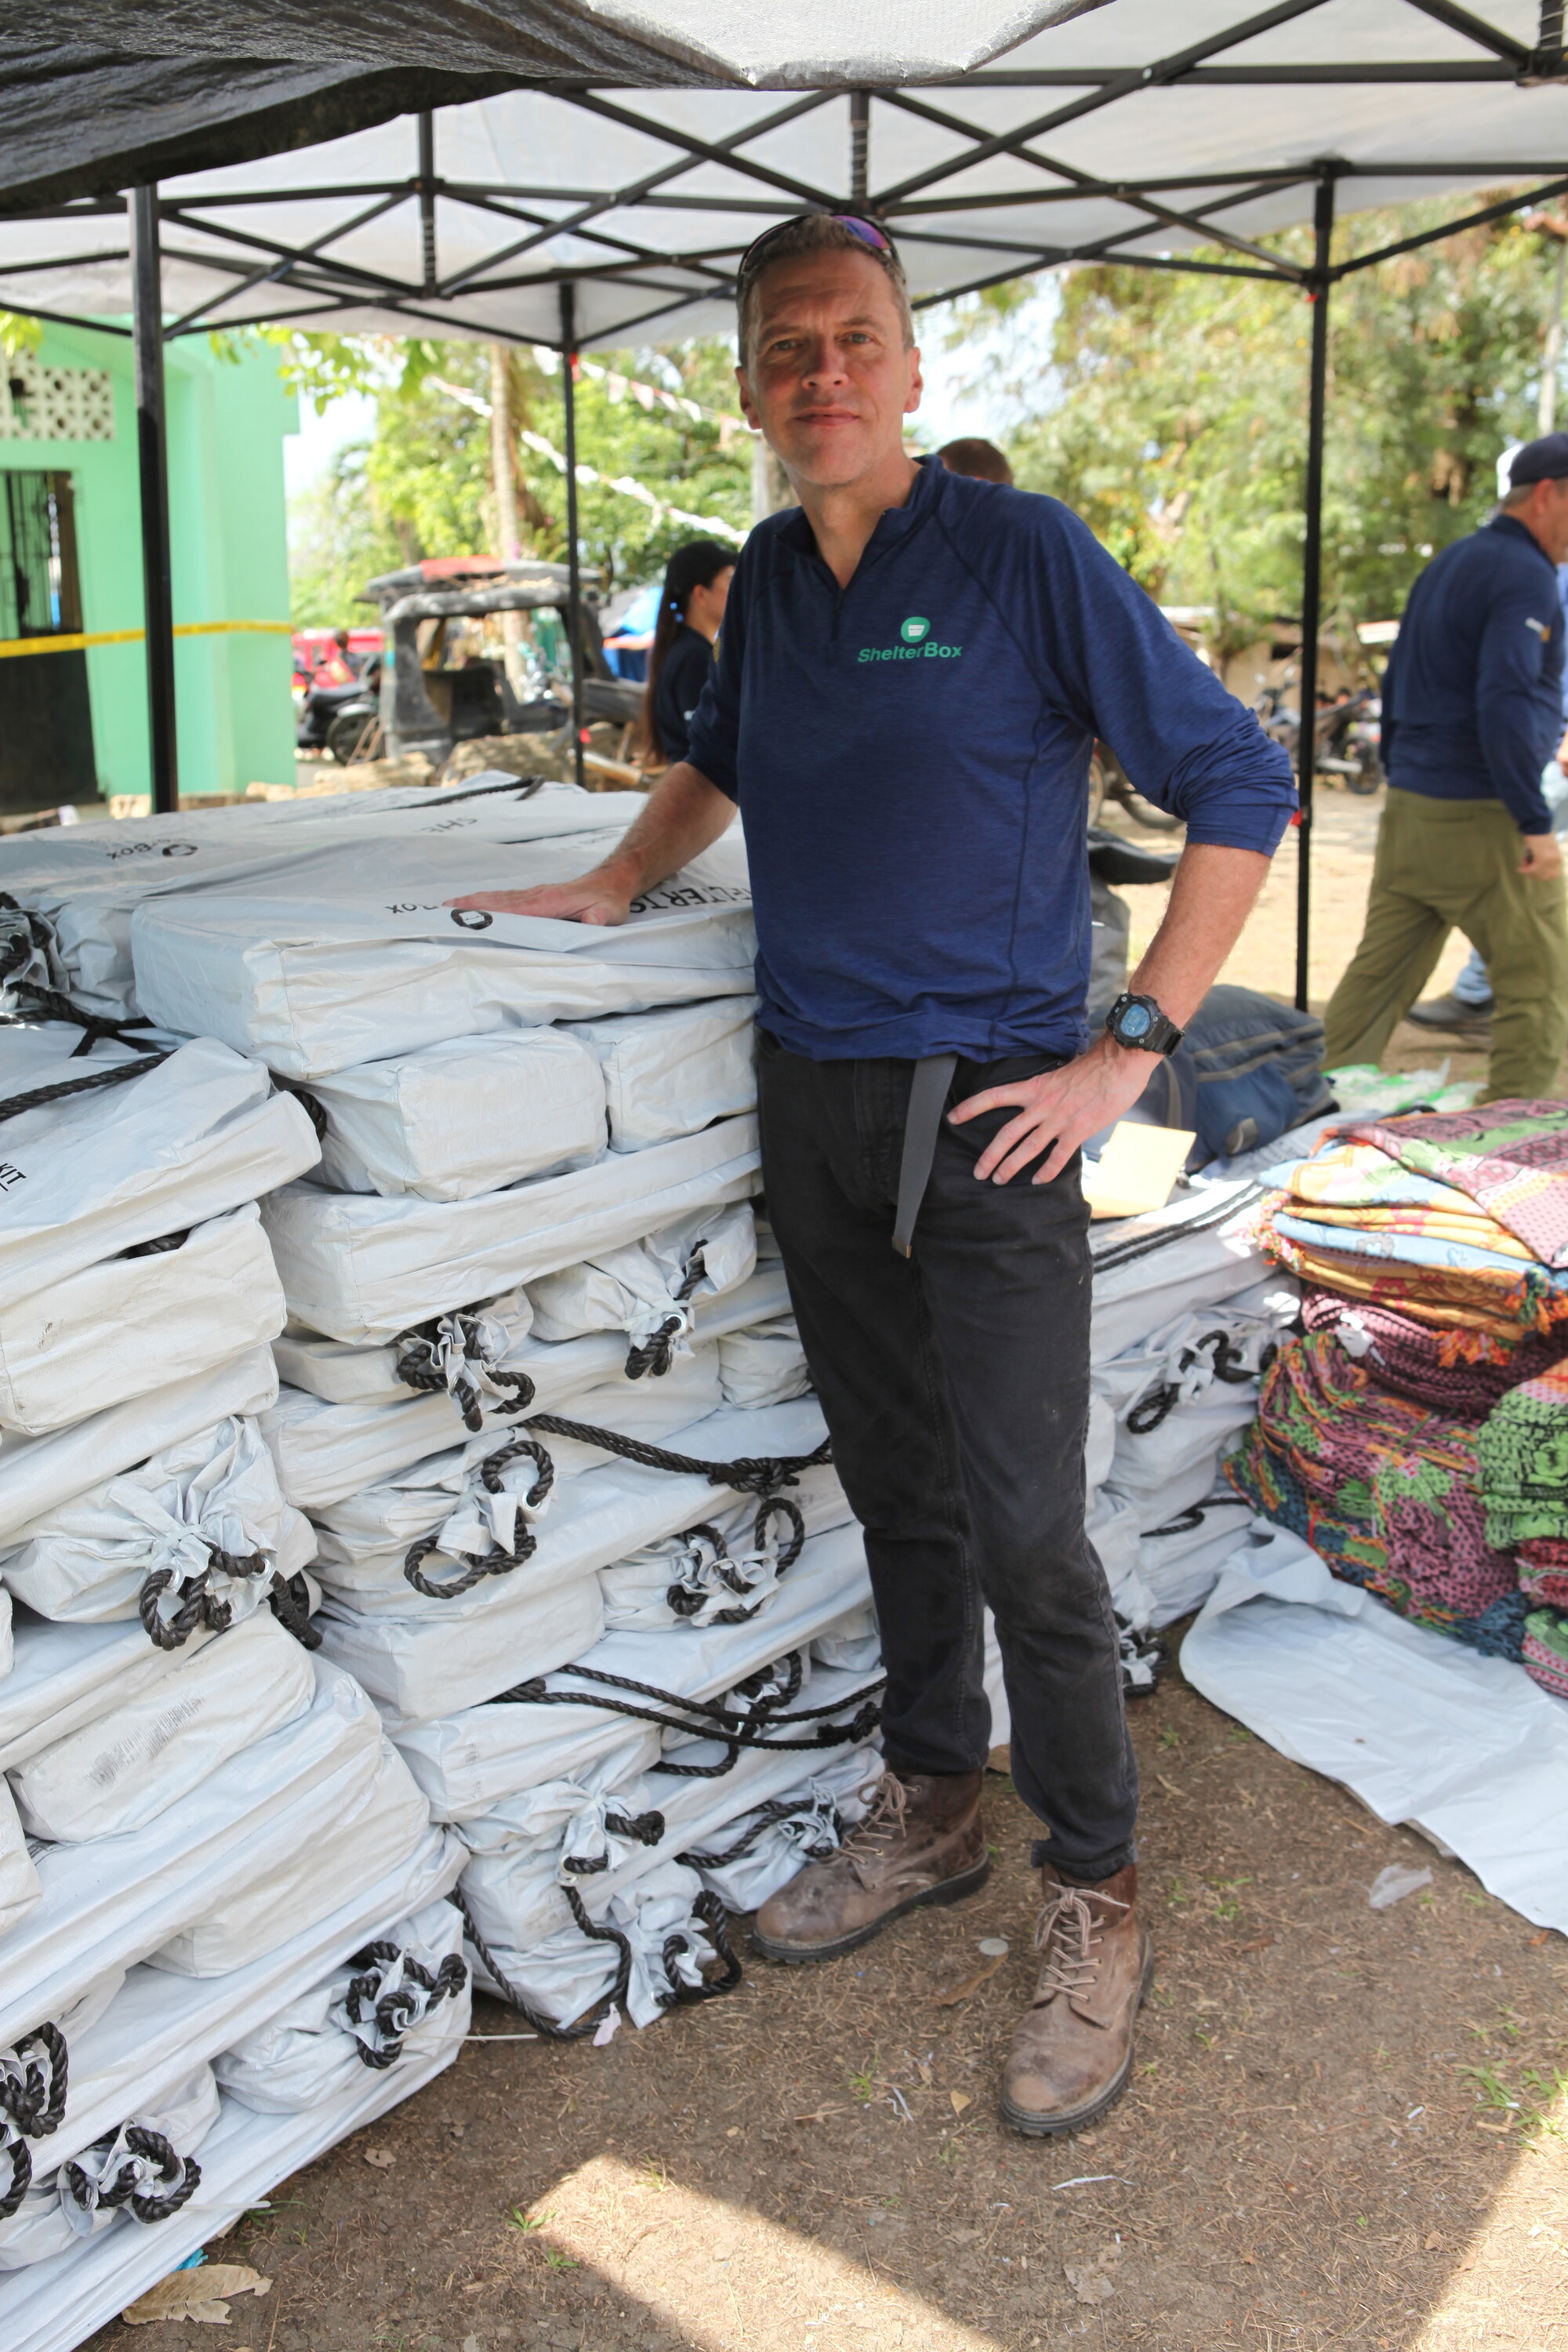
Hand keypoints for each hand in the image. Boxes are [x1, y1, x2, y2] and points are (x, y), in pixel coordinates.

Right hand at [446, 868, 634, 925]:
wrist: (612, 881)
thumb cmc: (609, 900)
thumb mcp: (609, 913)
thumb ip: (598, 920)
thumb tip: (590, 923)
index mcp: (550, 902)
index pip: (514, 909)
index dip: (490, 912)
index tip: (467, 914)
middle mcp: (537, 895)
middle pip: (498, 901)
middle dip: (470, 904)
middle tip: (442, 911)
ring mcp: (535, 895)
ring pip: (499, 898)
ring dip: (473, 901)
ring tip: (448, 907)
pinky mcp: (536, 897)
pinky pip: (507, 899)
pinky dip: (487, 901)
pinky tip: (475, 905)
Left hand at [948, 1033, 1159, 1185]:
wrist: (1119, 1063)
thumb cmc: (1094, 1066)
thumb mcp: (1060, 1074)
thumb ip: (1047, 1091)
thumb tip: (1040, 1103)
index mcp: (1034, 1087)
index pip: (994, 1096)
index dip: (971, 1107)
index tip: (953, 1117)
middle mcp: (1042, 1104)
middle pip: (1007, 1132)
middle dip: (990, 1155)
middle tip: (978, 1172)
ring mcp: (1059, 1119)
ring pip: (1027, 1147)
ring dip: (1011, 1166)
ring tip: (999, 1180)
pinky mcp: (1078, 1130)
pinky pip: (1058, 1155)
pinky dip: (1047, 1170)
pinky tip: (1038, 1181)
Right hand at [1520, 832, 1563, 882]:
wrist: (1538, 825)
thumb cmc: (1540, 834)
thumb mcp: (1544, 849)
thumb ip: (1542, 858)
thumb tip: (1532, 865)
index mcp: (1558, 857)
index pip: (1553, 874)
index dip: (1542, 875)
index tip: (1534, 872)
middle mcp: (1556, 860)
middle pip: (1546, 876)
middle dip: (1535, 875)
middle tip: (1526, 869)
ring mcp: (1550, 860)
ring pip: (1538, 873)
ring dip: (1529, 872)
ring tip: (1522, 866)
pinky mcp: (1542, 859)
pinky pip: (1532, 869)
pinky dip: (1525, 870)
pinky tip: (1519, 868)